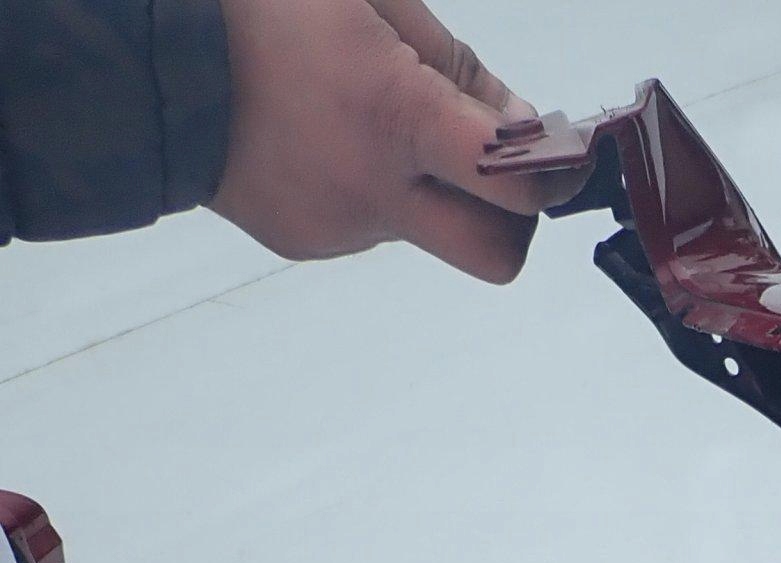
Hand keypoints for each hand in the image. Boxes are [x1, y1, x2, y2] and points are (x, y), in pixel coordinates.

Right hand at [212, 0, 572, 281]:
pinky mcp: (309, 240)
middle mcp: (374, 189)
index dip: (559, 171)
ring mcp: (341, 226)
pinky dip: (370, 184)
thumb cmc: (256, 11)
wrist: (146, 65)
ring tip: (364, 113)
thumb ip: (454, 65)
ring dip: (427, 184)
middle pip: (497, 254)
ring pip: (428, 226)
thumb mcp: (368, 0)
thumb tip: (518, 119)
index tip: (568, 153)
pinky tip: (324, 134)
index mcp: (395, 116)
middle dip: (516, 218)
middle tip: (503, 169)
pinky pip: (370, 222)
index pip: (515, 179)